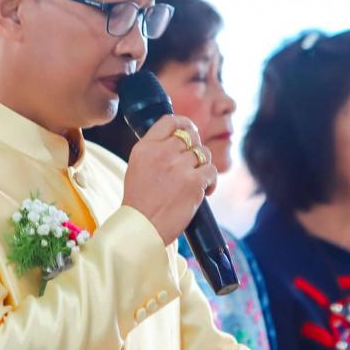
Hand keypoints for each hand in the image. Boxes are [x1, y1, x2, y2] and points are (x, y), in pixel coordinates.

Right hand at [122, 115, 216, 244]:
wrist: (142, 228)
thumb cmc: (140, 202)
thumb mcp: (137, 167)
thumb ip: (154, 150)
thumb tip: (178, 140)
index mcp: (145, 147)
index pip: (170, 121)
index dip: (184, 124)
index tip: (190, 132)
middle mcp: (162, 152)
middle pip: (190, 135)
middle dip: (196, 147)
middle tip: (194, 163)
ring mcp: (179, 167)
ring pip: (204, 152)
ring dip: (203, 166)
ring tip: (196, 180)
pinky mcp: (194, 182)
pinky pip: (212, 171)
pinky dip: (211, 182)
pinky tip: (203, 191)